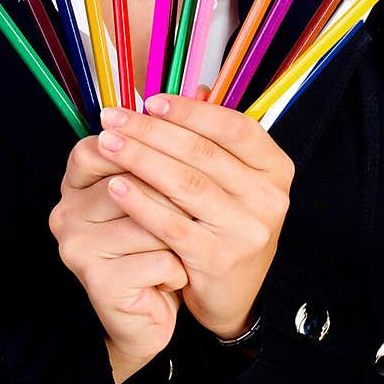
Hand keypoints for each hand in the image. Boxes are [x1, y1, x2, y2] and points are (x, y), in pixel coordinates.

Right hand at [49, 138, 188, 383]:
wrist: (147, 317)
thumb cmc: (158, 246)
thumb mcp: (162, 191)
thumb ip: (172, 143)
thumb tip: (204, 89)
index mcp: (76, 182)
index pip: (102, 145)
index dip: (149, 147)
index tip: (188, 160)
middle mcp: (66, 211)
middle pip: (133, 180)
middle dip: (178, 195)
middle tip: (208, 206)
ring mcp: (77, 247)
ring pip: (150, 222)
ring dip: (182, 235)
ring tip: (188, 246)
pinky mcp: (98, 282)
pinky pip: (158, 259)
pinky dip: (180, 269)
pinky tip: (178, 277)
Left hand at [95, 93, 295, 339]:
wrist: (231, 297)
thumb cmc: (226, 227)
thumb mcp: (233, 182)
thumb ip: (215, 138)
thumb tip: (194, 86)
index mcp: (275, 169)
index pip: (234, 127)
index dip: (190, 111)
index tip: (149, 100)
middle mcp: (268, 198)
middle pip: (203, 153)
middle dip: (152, 131)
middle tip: (113, 117)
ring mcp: (246, 230)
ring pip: (185, 183)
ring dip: (140, 159)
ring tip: (107, 143)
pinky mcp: (219, 258)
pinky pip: (171, 222)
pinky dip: (140, 202)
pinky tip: (114, 186)